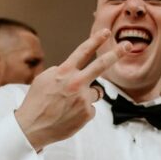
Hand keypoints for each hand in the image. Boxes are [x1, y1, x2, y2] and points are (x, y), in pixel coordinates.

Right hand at [14, 29, 128, 150]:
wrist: (32, 127)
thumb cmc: (36, 102)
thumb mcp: (43, 79)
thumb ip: (60, 71)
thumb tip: (73, 68)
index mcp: (64, 72)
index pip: (83, 51)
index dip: (96, 40)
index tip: (106, 32)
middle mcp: (76, 83)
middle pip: (101, 65)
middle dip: (116, 53)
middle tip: (128, 46)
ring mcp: (83, 98)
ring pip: (95, 92)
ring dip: (86, 96)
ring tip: (69, 105)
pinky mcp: (87, 113)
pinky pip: (91, 108)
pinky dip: (82, 111)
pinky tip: (69, 115)